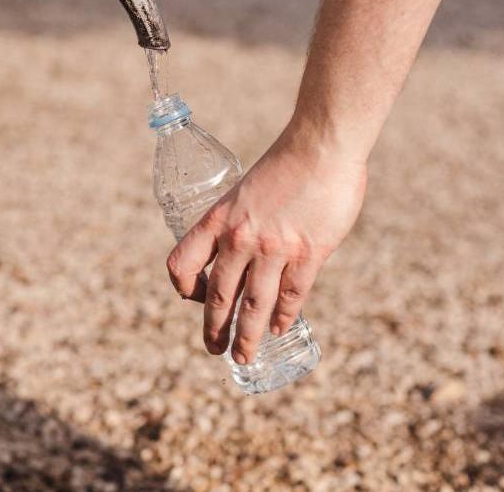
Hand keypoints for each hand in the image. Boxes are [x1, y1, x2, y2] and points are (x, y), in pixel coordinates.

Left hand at [166, 125, 366, 364]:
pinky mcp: (308, 254)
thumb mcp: (245, 191)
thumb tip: (250, 255)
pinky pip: (291, 297)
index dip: (183, 287)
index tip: (194, 297)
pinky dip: (283, 318)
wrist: (321, 145)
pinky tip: (279, 329)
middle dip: (214, 329)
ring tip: (243, 357)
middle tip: (215, 349)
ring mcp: (273, 249)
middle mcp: (239, 238)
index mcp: (217, 219)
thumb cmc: (286, 164)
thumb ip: (243, 223)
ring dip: (247, 337)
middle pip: (218, 296)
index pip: (181, 263)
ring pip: (253, 307)